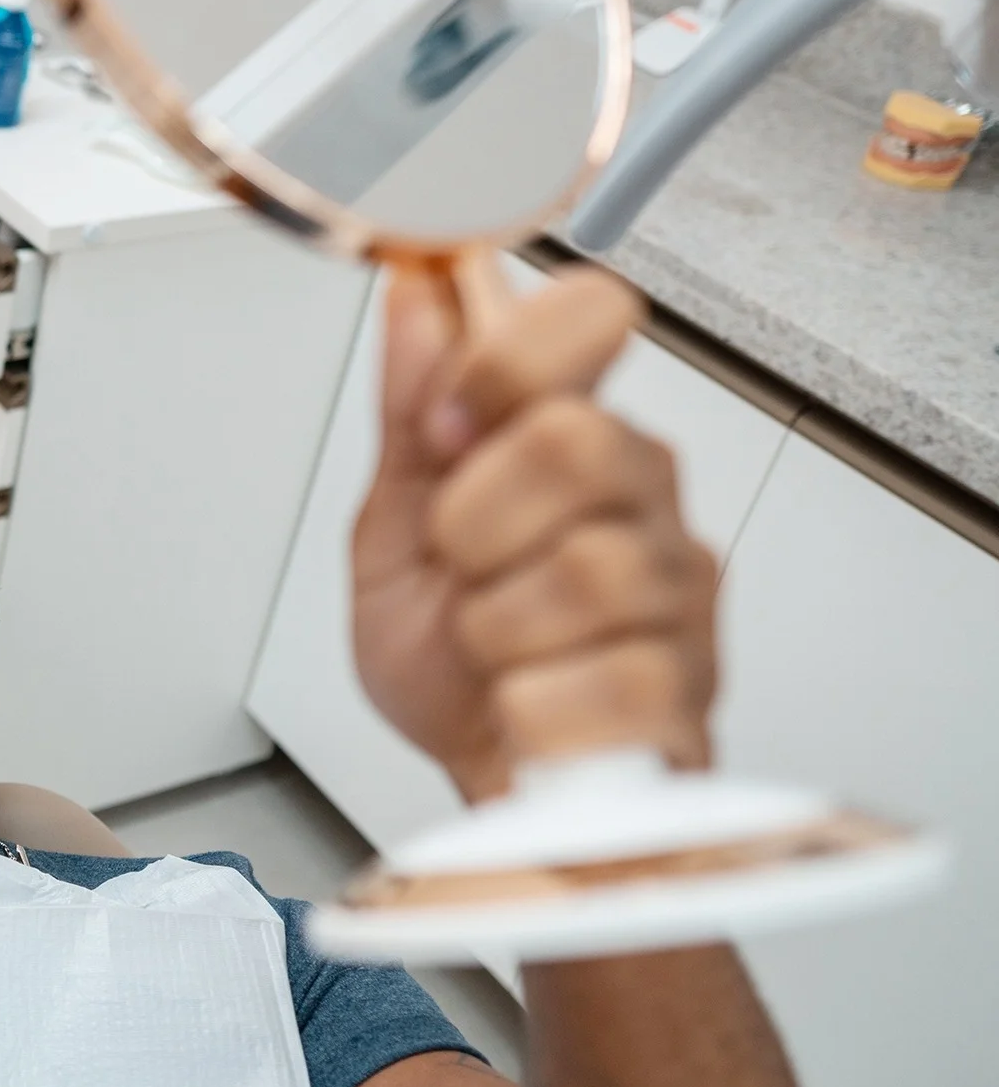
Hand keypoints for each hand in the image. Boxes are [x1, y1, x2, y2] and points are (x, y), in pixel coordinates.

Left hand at [349, 258, 718, 804]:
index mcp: (574, 442)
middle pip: (578, 439)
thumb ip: (408, 413)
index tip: (444, 428)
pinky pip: (607, 681)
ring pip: (588, 568)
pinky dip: (532, 707)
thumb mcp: (393, 529)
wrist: (483, 789)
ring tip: (493, 650)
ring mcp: (678, 597)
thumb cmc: (450, 664)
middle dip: (477, 517)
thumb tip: (417, 297)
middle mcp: (643, 503)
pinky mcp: (692, 694)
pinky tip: (526, 709)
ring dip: (496, 625)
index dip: (503, 360)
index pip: (589, 317)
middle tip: (459, 567)